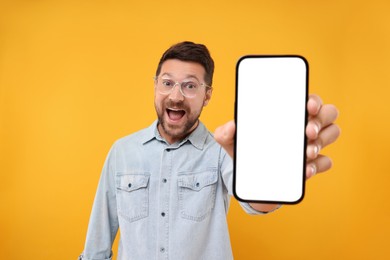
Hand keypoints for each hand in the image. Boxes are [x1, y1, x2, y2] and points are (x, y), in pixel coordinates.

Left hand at [214, 94, 339, 178]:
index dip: (313, 100)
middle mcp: (303, 125)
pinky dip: (318, 165)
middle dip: (321, 120)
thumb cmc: (245, 151)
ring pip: (332, 133)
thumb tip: (232, 125)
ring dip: (322, 141)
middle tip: (306, 131)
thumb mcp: (231, 141)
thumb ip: (226, 132)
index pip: (308, 99)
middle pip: (328, 113)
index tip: (307, 106)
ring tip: (305, 152)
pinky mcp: (312, 164)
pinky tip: (305, 170)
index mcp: (287, 113)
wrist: (250, 179)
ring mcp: (310, 144)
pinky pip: (326, 161)